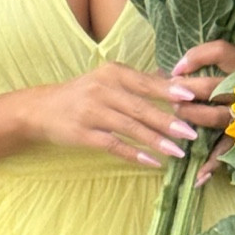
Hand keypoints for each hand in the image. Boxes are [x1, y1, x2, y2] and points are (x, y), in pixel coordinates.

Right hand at [28, 59, 200, 168]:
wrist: (42, 109)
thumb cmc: (83, 93)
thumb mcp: (108, 78)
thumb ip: (139, 81)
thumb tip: (175, 82)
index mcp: (112, 73)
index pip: (146, 82)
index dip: (169, 91)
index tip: (192, 99)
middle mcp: (102, 89)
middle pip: (141, 107)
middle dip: (168, 121)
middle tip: (192, 133)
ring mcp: (91, 112)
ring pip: (130, 127)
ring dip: (156, 141)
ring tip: (178, 151)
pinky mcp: (83, 134)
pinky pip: (114, 145)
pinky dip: (134, 154)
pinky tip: (152, 162)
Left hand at [170, 39, 234, 185]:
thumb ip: (209, 63)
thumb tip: (170, 71)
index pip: (219, 52)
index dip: (194, 58)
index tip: (175, 68)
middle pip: (211, 86)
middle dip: (185, 91)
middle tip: (171, 96)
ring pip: (216, 116)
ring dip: (193, 117)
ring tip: (178, 119)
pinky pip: (228, 150)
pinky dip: (211, 164)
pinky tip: (196, 176)